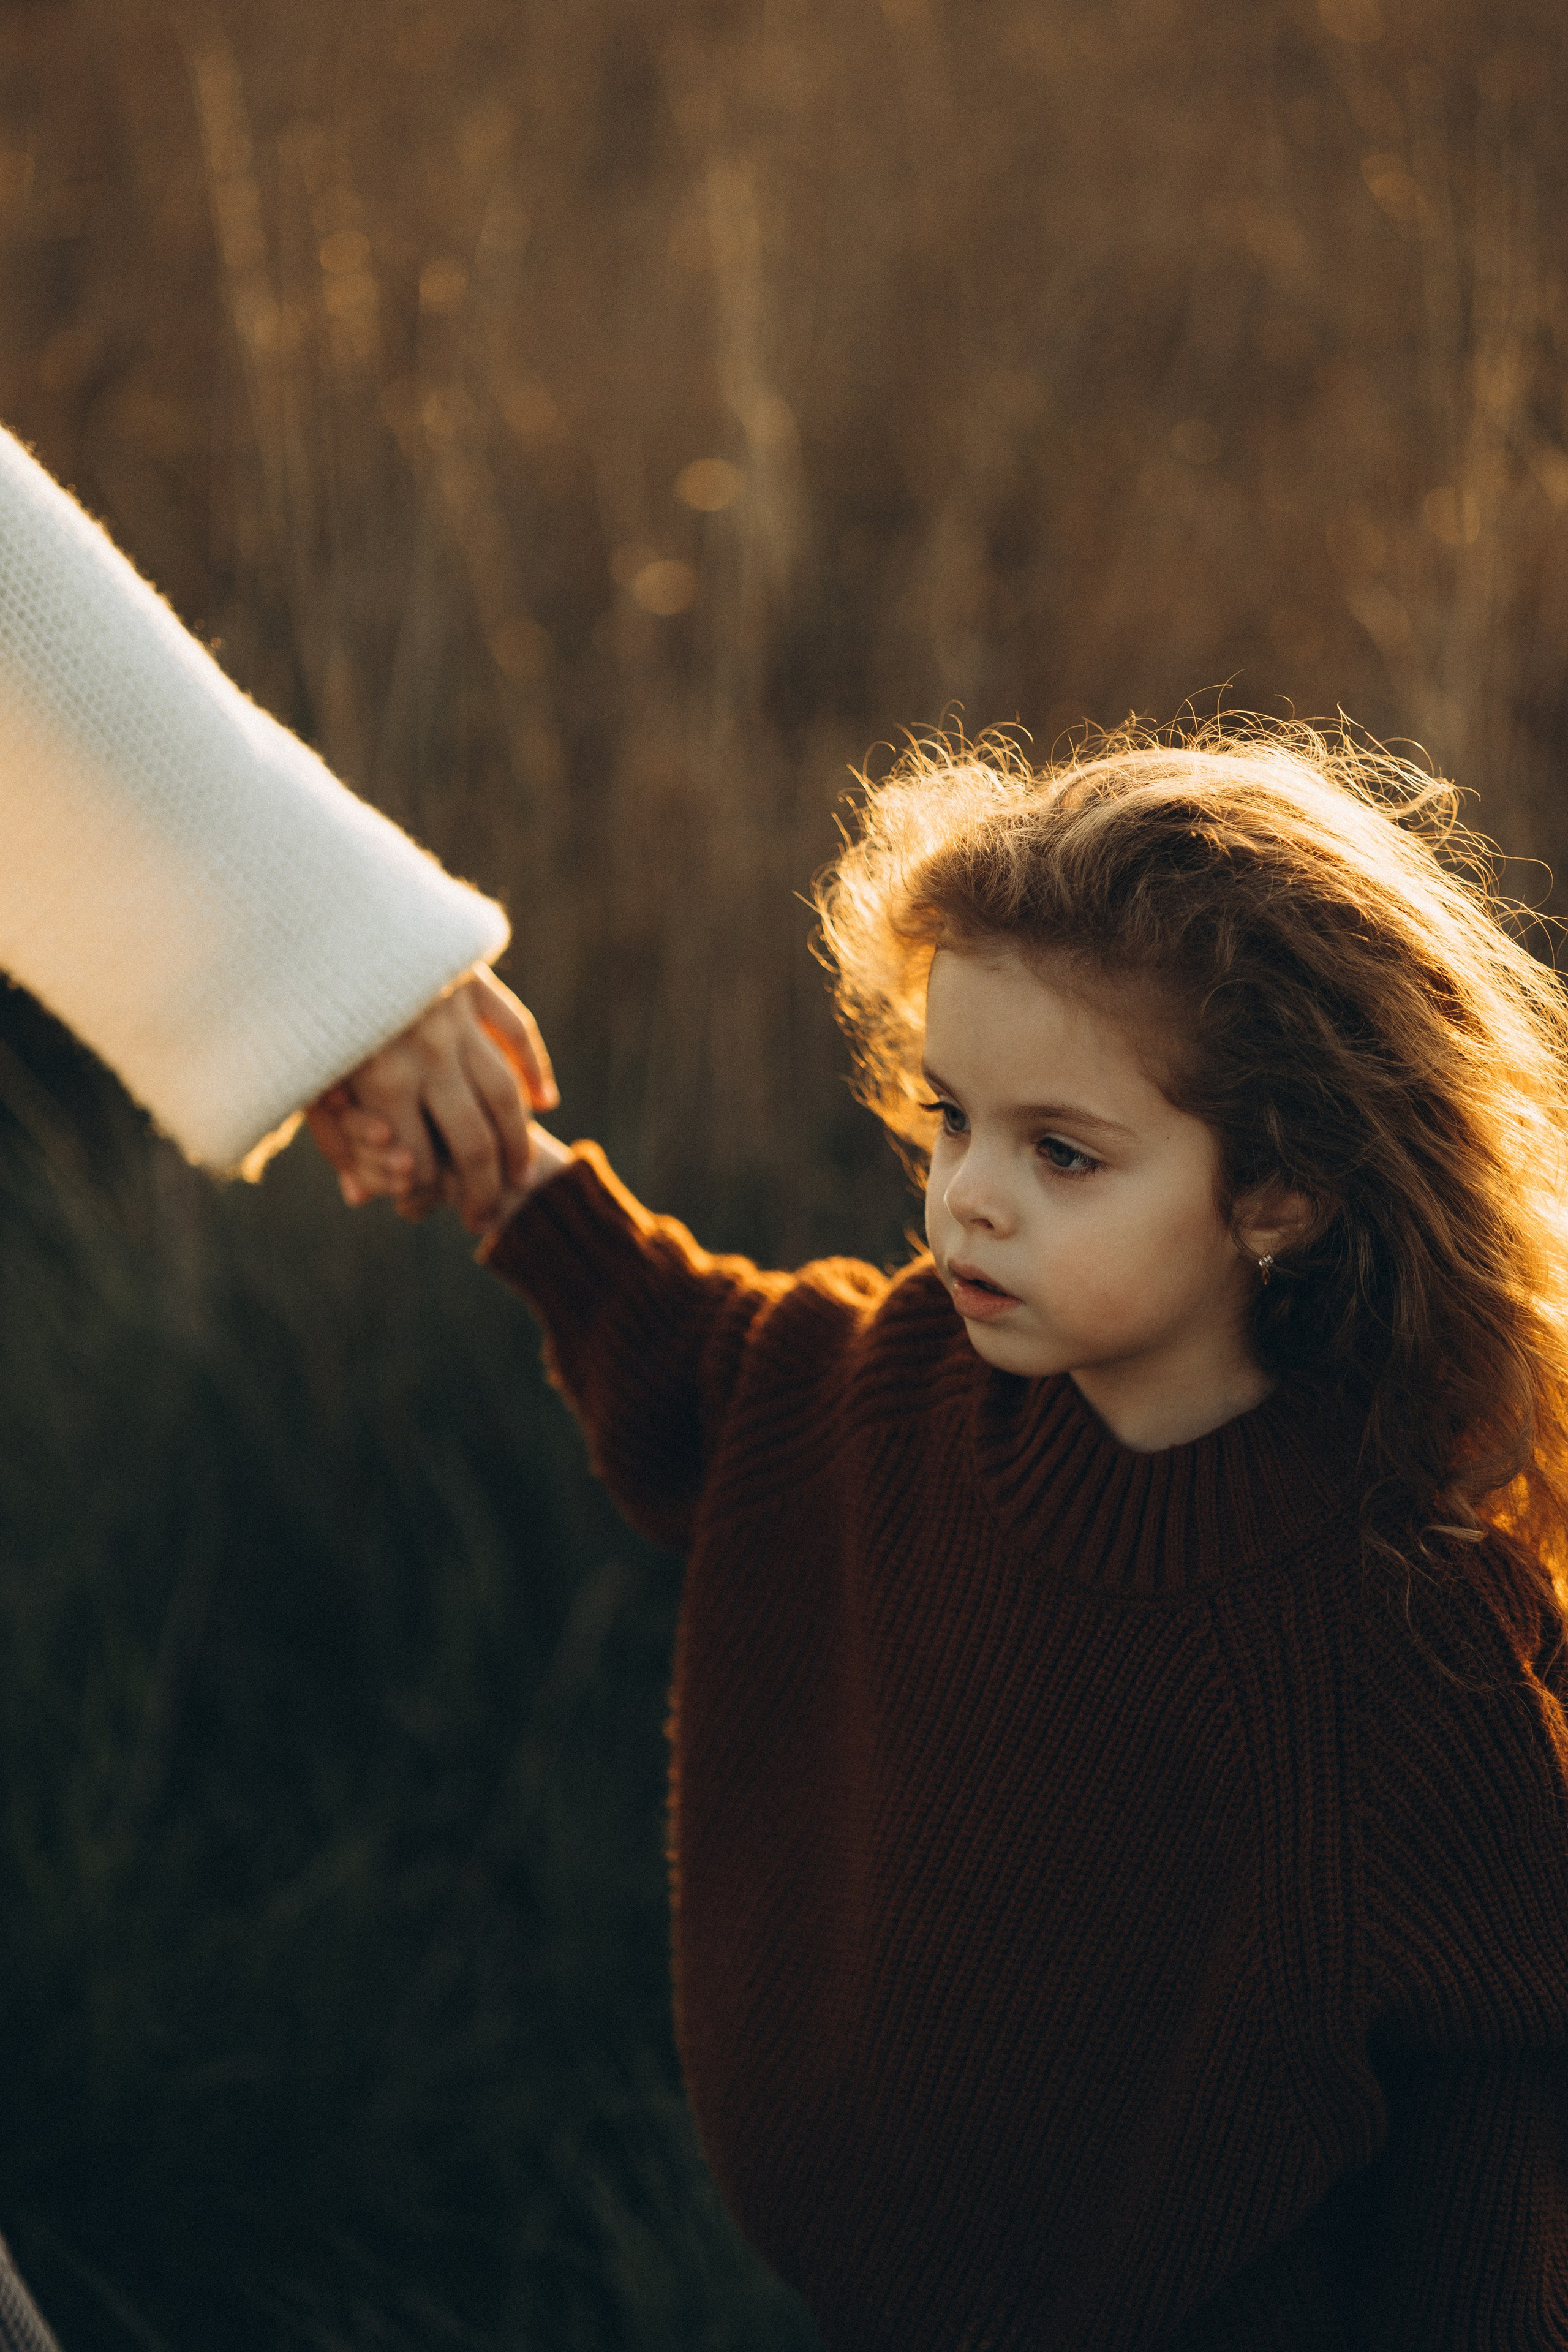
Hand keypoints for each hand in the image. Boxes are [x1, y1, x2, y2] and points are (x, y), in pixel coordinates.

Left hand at [306, 967, 557, 1234]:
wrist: (305, 906)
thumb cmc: (290, 997)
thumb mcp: (299, 1072)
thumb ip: (333, 1135)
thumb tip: (359, 1198)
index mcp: (382, 1079)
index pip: (421, 1163)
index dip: (422, 1195)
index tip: (419, 1206)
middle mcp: (429, 1051)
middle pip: (474, 1140)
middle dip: (481, 1189)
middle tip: (484, 1215)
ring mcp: (457, 1015)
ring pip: (506, 1092)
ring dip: (518, 1141)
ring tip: (521, 1174)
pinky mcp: (471, 980)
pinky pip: (516, 1029)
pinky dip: (534, 1068)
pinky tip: (544, 1102)